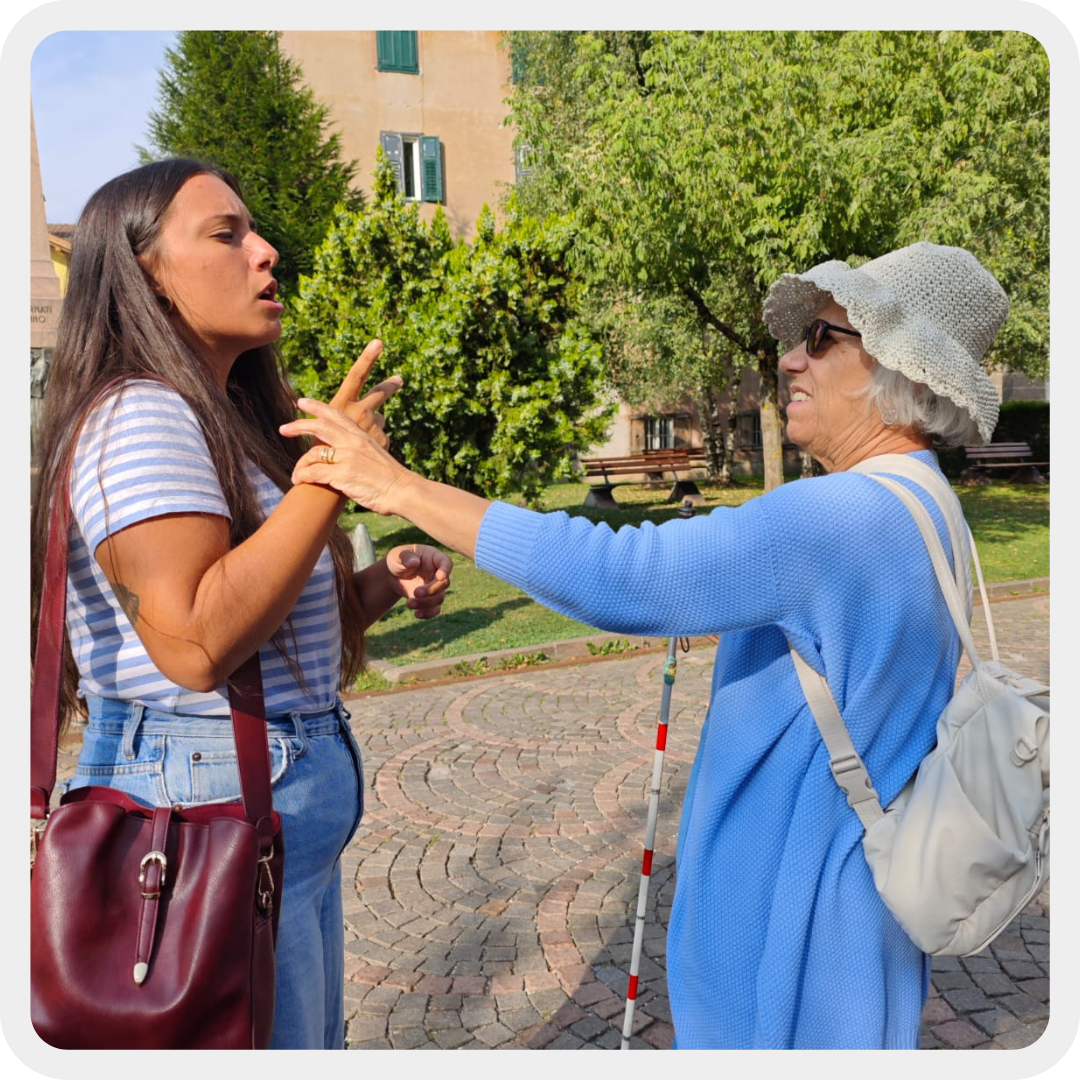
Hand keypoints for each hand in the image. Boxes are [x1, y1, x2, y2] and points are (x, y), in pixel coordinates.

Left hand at [281, 396, 415, 514]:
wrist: (402, 491)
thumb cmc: (391, 479)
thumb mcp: (377, 454)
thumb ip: (362, 448)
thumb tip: (356, 450)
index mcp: (361, 436)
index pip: (336, 415)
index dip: (317, 407)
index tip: (302, 402)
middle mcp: (353, 442)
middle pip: (320, 426)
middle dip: (299, 425)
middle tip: (283, 429)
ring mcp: (347, 457)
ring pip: (313, 454)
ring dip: (300, 465)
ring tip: (296, 474)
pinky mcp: (342, 474)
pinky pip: (312, 472)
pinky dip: (302, 476)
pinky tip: (298, 481)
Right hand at [326, 339, 402, 450]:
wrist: (327, 480)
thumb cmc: (322, 453)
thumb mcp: (328, 428)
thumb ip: (348, 416)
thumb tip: (379, 413)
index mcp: (342, 405)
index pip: (355, 376)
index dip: (367, 358)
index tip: (378, 342)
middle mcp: (359, 412)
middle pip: (379, 393)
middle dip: (390, 386)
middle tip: (399, 380)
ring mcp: (372, 426)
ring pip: (380, 419)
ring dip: (373, 426)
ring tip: (359, 441)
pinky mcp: (382, 440)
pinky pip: (381, 437)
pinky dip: (375, 443)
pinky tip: (365, 453)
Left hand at [386, 545, 452, 618]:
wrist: (393, 575)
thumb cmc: (398, 560)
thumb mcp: (397, 555)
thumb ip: (405, 557)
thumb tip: (414, 563)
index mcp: (433, 558)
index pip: (446, 562)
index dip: (446, 569)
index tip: (440, 576)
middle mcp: (438, 573)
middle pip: (444, 583)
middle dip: (431, 590)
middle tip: (416, 593)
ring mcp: (436, 587)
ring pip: (439, 598)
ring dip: (426, 603)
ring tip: (408, 603)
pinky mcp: (430, 600)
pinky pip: (435, 609)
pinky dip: (428, 613)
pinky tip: (417, 614)